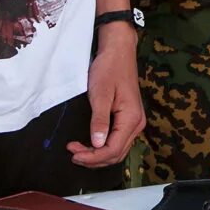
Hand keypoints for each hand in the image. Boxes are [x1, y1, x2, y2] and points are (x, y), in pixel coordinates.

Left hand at [67, 24, 144, 167]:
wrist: (119, 51)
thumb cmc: (109, 69)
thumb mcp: (100, 94)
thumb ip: (99, 121)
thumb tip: (97, 144)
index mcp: (131, 119)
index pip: (113, 149)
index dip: (92, 157)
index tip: (73, 154)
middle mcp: (137, 123)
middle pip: (116, 153)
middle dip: (94, 158)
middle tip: (72, 153)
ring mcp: (134, 121)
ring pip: (117, 149)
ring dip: (97, 154)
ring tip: (77, 149)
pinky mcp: (129, 118)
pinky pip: (117, 140)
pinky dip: (103, 146)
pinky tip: (89, 143)